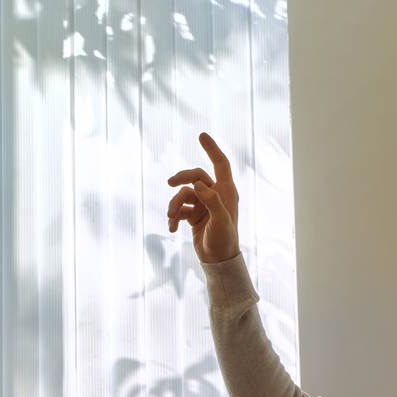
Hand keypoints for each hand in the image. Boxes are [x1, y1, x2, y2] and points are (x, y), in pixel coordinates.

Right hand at [165, 132, 240, 263]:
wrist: (218, 261)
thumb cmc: (224, 240)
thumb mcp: (221, 221)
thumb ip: (212, 201)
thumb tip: (198, 184)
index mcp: (226, 192)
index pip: (220, 164)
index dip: (212, 149)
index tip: (201, 135)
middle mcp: (215, 195)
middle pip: (195, 176)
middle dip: (181, 179)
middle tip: (170, 183)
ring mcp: (203, 205)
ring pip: (183, 194)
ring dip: (174, 205)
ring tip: (171, 218)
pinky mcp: (194, 216)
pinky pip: (179, 209)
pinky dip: (173, 217)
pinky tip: (171, 229)